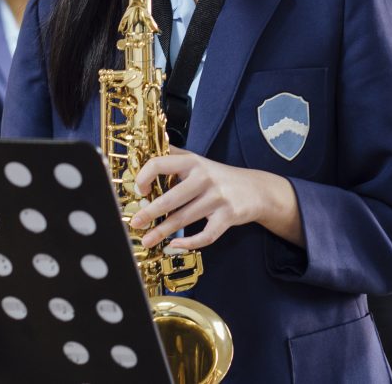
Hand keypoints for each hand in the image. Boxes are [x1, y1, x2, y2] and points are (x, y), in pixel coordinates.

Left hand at [128, 147, 273, 248]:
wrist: (256, 189)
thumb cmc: (219, 177)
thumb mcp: (198, 160)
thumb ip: (174, 154)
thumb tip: (145, 147)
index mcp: (192, 162)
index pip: (160, 164)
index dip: (144, 177)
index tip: (140, 191)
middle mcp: (204, 177)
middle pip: (170, 198)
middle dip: (149, 213)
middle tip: (135, 223)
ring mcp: (217, 197)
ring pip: (184, 219)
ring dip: (162, 232)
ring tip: (147, 240)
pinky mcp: (228, 216)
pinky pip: (206, 235)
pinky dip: (189, 243)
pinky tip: (175, 245)